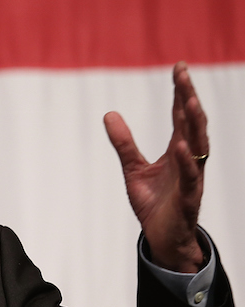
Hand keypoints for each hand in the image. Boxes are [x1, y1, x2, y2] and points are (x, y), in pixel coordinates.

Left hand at [104, 62, 207, 272]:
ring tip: (188, 101)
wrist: (161, 238)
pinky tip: (180, 145)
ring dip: (194, 124)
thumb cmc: (154, 203)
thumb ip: (124, 143)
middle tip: (183, 74)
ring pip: (197, 146)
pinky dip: (186, 161)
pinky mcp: (187, 198)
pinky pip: (190, 177)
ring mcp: (191, 178)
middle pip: (192, 124)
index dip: (180, 92)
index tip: (179, 67)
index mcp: (177, 151)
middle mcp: (189, 160)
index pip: (181, 116)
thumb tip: (109, 114)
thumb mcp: (132, 169)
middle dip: (188, 98)